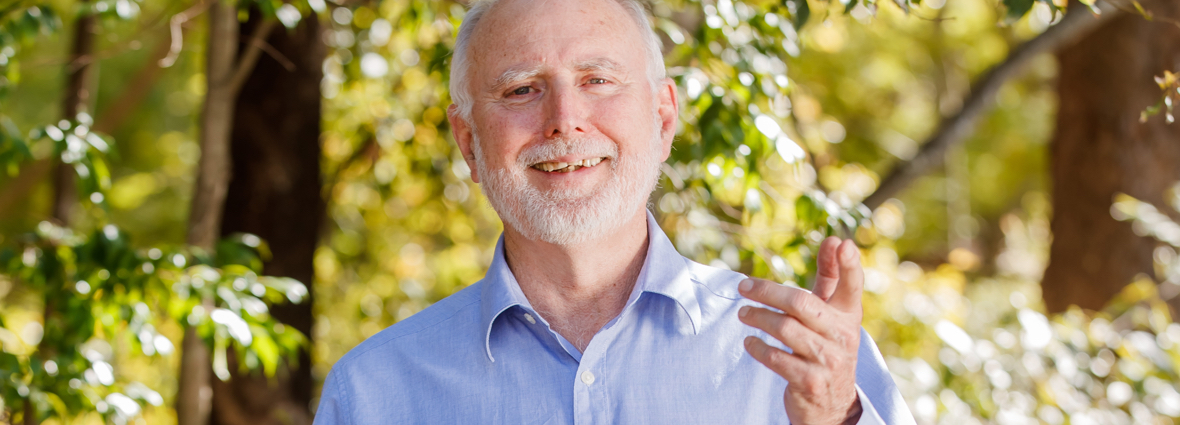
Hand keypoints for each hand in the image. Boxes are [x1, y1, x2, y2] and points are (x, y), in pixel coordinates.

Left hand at [738, 237, 864, 424]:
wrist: (832, 405)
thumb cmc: (827, 347)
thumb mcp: (833, 315)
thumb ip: (831, 279)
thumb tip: (835, 239)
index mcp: (848, 316)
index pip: (851, 286)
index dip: (848, 265)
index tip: (841, 243)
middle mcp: (843, 336)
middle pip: (802, 304)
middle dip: (768, 292)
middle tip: (743, 287)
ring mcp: (829, 361)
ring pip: (786, 329)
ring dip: (759, 318)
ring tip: (743, 314)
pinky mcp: (811, 382)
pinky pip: (778, 359)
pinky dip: (759, 348)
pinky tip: (750, 342)